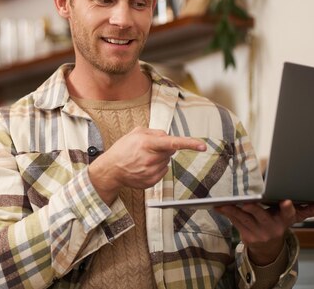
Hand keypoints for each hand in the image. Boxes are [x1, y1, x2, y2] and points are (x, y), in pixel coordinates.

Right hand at [88, 127, 206, 204]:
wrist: (111, 170)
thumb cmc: (123, 149)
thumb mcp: (136, 133)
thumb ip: (155, 132)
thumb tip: (168, 136)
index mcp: (147, 144)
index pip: (173, 142)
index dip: (189, 144)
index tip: (202, 146)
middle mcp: (151, 158)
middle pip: (170, 151)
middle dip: (163, 148)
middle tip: (147, 148)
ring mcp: (151, 172)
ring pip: (167, 161)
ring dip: (159, 158)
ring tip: (143, 158)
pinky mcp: (151, 181)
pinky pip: (163, 171)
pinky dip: (156, 168)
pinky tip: (143, 167)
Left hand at [216, 200, 313, 264]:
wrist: (269, 249)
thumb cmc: (281, 224)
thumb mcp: (296, 218)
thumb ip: (311, 209)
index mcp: (285, 221)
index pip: (289, 214)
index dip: (288, 208)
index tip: (287, 201)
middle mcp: (273, 228)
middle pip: (262, 216)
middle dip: (254, 209)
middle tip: (247, 202)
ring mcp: (259, 233)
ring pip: (245, 219)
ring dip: (233, 210)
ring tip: (224, 202)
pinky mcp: (247, 235)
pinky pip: (236, 223)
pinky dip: (227, 214)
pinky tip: (218, 206)